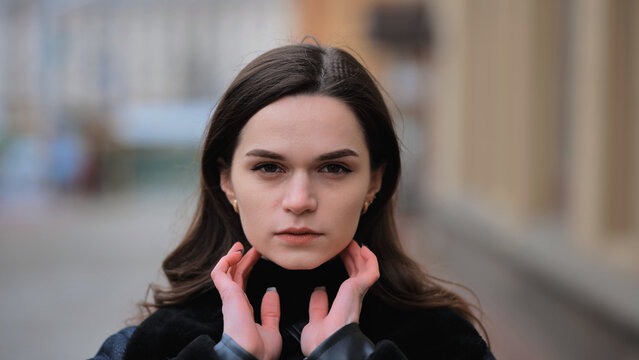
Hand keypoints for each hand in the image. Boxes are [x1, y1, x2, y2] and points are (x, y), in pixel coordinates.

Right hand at [210, 242, 281, 359]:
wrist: (251, 357)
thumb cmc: (260, 351)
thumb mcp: (271, 328)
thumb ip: (271, 312)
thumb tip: (272, 292)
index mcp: (243, 310)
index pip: (243, 285)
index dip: (248, 269)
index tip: (257, 257)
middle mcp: (234, 303)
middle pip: (236, 276)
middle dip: (243, 260)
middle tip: (252, 247)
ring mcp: (229, 299)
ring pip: (226, 272)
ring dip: (233, 257)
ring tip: (241, 245)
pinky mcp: (227, 295)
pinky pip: (219, 274)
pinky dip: (225, 261)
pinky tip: (235, 253)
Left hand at [300, 241, 379, 355]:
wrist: (325, 345)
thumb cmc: (320, 341)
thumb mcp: (315, 320)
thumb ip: (317, 306)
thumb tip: (318, 291)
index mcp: (344, 307)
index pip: (348, 282)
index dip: (346, 267)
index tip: (339, 256)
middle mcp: (353, 300)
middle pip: (356, 272)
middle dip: (351, 256)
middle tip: (344, 244)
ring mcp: (358, 294)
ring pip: (364, 269)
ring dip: (358, 254)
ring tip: (351, 242)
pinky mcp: (359, 289)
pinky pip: (372, 271)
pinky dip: (370, 259)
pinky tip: (363, 248)